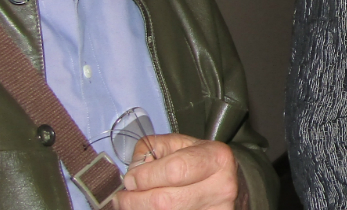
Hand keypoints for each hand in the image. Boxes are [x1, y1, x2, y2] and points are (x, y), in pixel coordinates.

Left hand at [113, 133, 244, 209]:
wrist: (225, 180)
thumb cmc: (198, 160)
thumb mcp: (178, 143)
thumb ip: (151, 149)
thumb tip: (134, 171)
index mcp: (215, 158)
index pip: (174, 171)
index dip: (145, 177)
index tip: (130, 179)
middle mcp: (221, 187)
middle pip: (166, 202)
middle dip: (135, 201)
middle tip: (121, 198)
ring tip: (130, 204)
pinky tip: (145, 209)